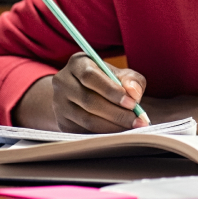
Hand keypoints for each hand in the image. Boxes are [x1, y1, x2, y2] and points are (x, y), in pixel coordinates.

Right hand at [13, 54, 147, 132]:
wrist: (81, 93)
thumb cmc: (106, 81)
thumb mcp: (119, 74)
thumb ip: (131, 80)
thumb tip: (134, 92)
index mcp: (77, 64)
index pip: (90, 76)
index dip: (111, 90)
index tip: (132, 103)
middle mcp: (63, 82)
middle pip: (89, 101)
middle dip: (117, 113)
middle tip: (137, 121)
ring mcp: (59, 104)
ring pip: (87, 119)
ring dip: (113, 127)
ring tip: (132, 128)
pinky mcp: (62, 122)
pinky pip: (84, 132)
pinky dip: (104, 134)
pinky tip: (119, 133)